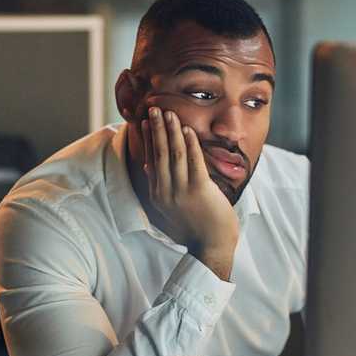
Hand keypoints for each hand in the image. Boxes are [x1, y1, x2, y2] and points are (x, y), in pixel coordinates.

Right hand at [141, 107, 239, 279]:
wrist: (211, 246)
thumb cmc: (193, 227)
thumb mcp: (169, 208)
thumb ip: (159, 187)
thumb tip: (149, 167)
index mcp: (157, 195)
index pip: (150, 160)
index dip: (147, 139)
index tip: (144, 122)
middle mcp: (165, 191)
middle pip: (159, 154)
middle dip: (156, 129)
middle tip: (154, 109)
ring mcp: (181, 191)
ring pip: (174, 155)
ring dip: (171, 131)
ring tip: (169, 114)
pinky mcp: (198, 190)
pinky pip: (193, 162)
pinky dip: (189, 144)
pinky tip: (186, 130)